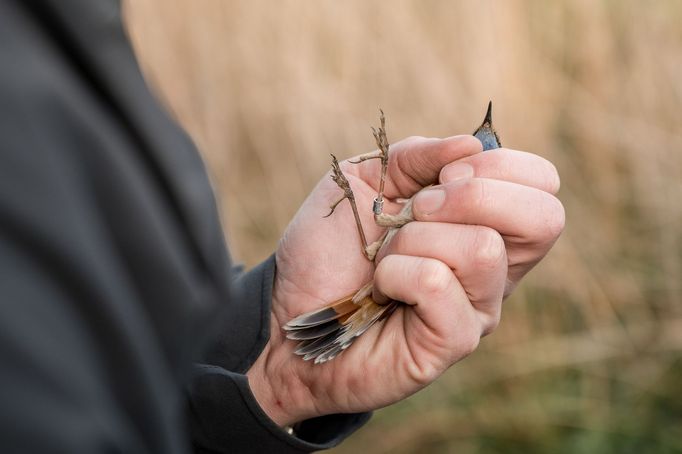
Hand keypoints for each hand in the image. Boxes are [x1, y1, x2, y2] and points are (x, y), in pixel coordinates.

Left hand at [246, 135, 563, 425]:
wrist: (288, 310)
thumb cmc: (329, 248)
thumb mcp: (366, 180)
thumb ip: (417, 156)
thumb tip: (473, 144)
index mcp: (483, 222)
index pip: (542, 184)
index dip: (498, 166)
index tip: (441, 176)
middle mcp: (494, 267)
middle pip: (545, 218)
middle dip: (473, 196)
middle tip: (417, 210)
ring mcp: (477, 307)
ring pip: (482, 248)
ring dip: (414, 239)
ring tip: (384, 258)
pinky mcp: (453, 341)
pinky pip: (438, 283)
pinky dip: (396, 273)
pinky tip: (380, 289)